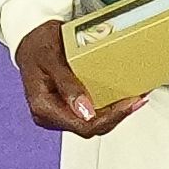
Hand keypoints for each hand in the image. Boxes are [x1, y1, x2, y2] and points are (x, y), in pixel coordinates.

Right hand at [15, 17, 140, 139]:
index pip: (83, 126)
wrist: (30, 40)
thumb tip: (85, 112)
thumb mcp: (52, 59)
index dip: (110, 118)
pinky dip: (109, 106)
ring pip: (94, 122)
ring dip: (117, 112)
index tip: (129, 104)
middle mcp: (50, 115)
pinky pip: (92, 113)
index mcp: (43, 107)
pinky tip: (123, 96)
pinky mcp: (67, 107)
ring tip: (136, 98)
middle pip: (91, 127)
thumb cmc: (39, 45)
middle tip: (138, 100)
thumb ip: (67, 85)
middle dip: (118, 115)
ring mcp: (59, 112)